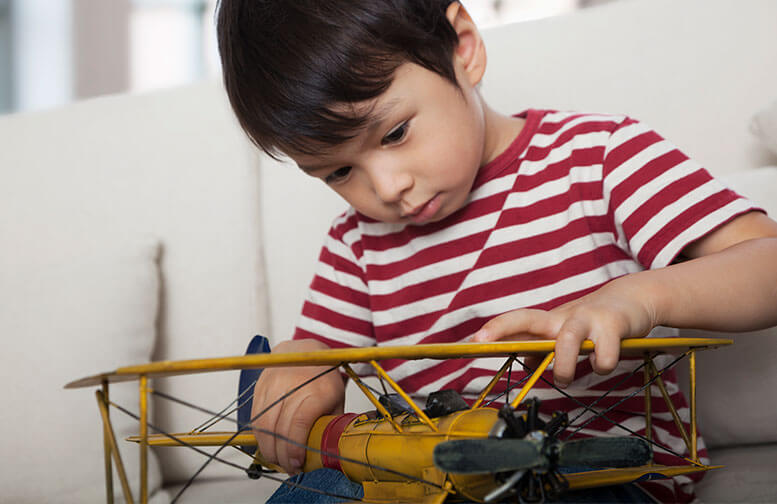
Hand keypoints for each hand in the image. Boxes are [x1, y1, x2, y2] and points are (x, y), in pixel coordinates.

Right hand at [250, 338, 344, 473]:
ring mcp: (273, 383)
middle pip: (278, 428)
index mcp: (317, 390)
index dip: (294, 448)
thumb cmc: (323, 378)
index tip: (297, 464)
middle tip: (288, 468)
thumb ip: (330, 425)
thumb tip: (326, 454)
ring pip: (263, 424)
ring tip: (277, 459)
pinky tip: (268, 444)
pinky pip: (255, 417)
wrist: (306, 350)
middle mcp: (292, 384)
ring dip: (267, 448)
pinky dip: (259, 435)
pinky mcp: (260, 385)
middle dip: (281, 454)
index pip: (299, 424)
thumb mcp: (336, 400)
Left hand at [473, 275, 656, 387]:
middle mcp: (563, 317)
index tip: (469, 341)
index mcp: (550, 322)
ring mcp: (587, 319)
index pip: (515, 321)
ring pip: (566, 342)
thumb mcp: (565, 332)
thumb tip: (523, 362)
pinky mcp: (613, 326)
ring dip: (563, 368)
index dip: (492, 330)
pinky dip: (602, 366)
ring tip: (566, 376)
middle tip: (482, 341)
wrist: (635, 299)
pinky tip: (605, 361)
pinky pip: (603, 357)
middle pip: (526, 318)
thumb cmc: (594, 321)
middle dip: (501, 329)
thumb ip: (544, 347)